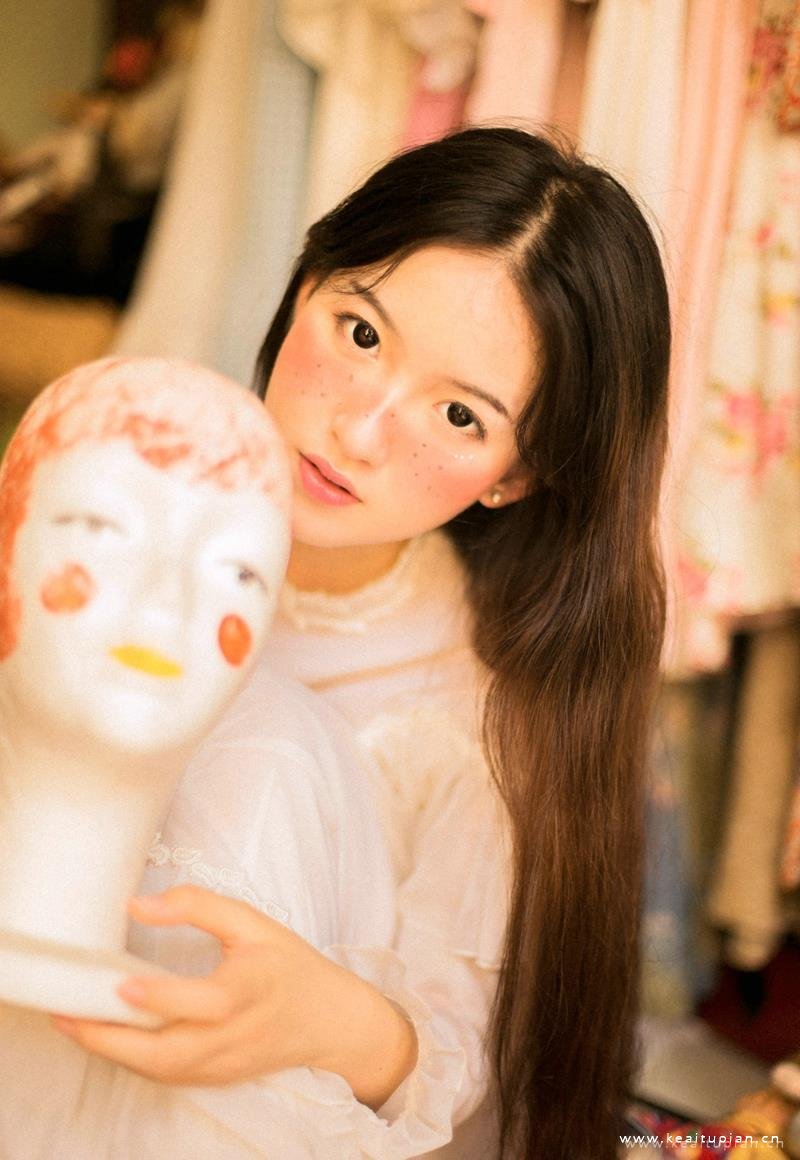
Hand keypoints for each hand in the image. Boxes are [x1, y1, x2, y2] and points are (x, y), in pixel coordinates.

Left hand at [51, 887, 415, 1109]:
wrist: (330, 1021)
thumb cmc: (289, 965)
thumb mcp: (253, 922)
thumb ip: (199, 907)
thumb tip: (140, 905)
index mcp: (248, 991)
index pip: (202, 1001)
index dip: (161, 997)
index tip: (121, 984)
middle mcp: (234, 1035)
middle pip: (168, 1051)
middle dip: (112, 1039)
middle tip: (66, 1015)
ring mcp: (223, 1064)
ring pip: (160, 1069)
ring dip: (113, 1052)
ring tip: (72, 1024)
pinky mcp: (214, 1078)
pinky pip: (166, 1074)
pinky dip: (132, 1060)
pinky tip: (105, 1038)